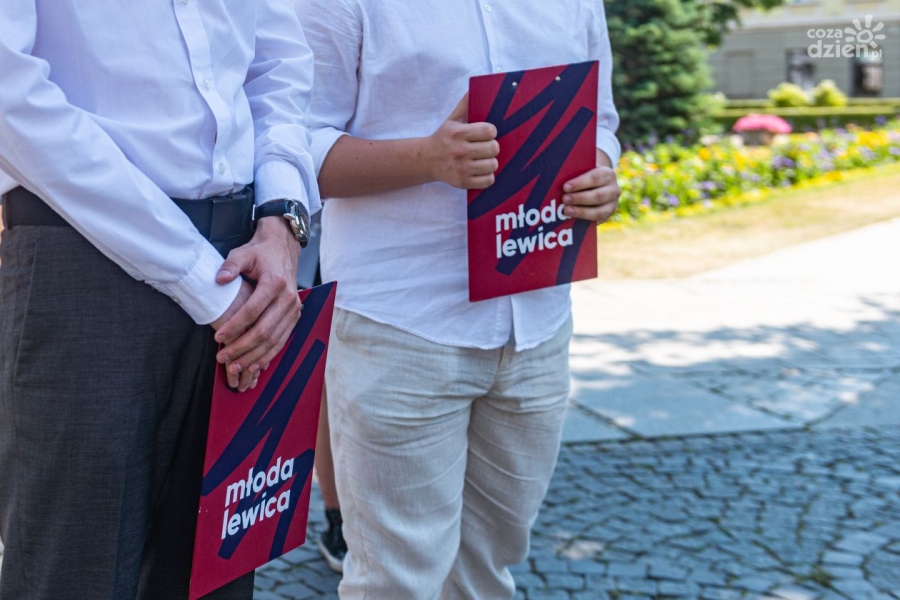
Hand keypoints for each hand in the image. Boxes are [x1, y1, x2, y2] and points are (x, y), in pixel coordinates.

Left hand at [211, 217, 302, 391]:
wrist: (283, 249)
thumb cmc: (260, 253)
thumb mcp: (243, 253)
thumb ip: (230, 265)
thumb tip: (219, 279)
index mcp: (275, 283)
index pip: (253, 311)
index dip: (235, 326)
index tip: (218, 337)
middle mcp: (288, 298)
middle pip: (264, 330)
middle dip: (242, 347)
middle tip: (224, 357)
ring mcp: (294, 309)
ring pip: (274, 340)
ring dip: (254, 356)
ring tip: (235, 367)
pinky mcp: (295, 316)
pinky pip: (282, 340)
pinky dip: (268, 355)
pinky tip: (254, 364)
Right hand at [424, 93, 499, 189]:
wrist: (427, 160)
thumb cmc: (444, 138)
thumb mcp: (452, 120)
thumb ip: (465, 104)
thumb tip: (475, 87)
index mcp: (458, 133)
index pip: (489, 131)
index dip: (491, 132)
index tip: (486, 133)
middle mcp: (460, 151)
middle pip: (494, 148)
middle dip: (491, 147)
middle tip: (485, 147)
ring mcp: (461, 168)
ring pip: (493, 165)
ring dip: (490, 162)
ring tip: (482, 159)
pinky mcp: (462, 182)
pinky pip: (488, 180)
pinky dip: (487, 176)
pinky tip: (480, 170)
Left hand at [561, 150, 620, 223]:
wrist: (598, 186)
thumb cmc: (585, 177)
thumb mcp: (583, 172)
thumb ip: (575, 175)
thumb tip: (559, 181)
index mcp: (607, 174)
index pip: (595, 178)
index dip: (579, 183)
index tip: (565, 187)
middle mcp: (613, 190)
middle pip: (598, 196)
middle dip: (580, 198)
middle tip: (564, 199)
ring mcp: (612, 204)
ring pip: (599, 211)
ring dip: (581, 212)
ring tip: (566, 211)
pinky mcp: (607, 216)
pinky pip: (597, 221)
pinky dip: (584, 220)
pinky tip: (572, 219)